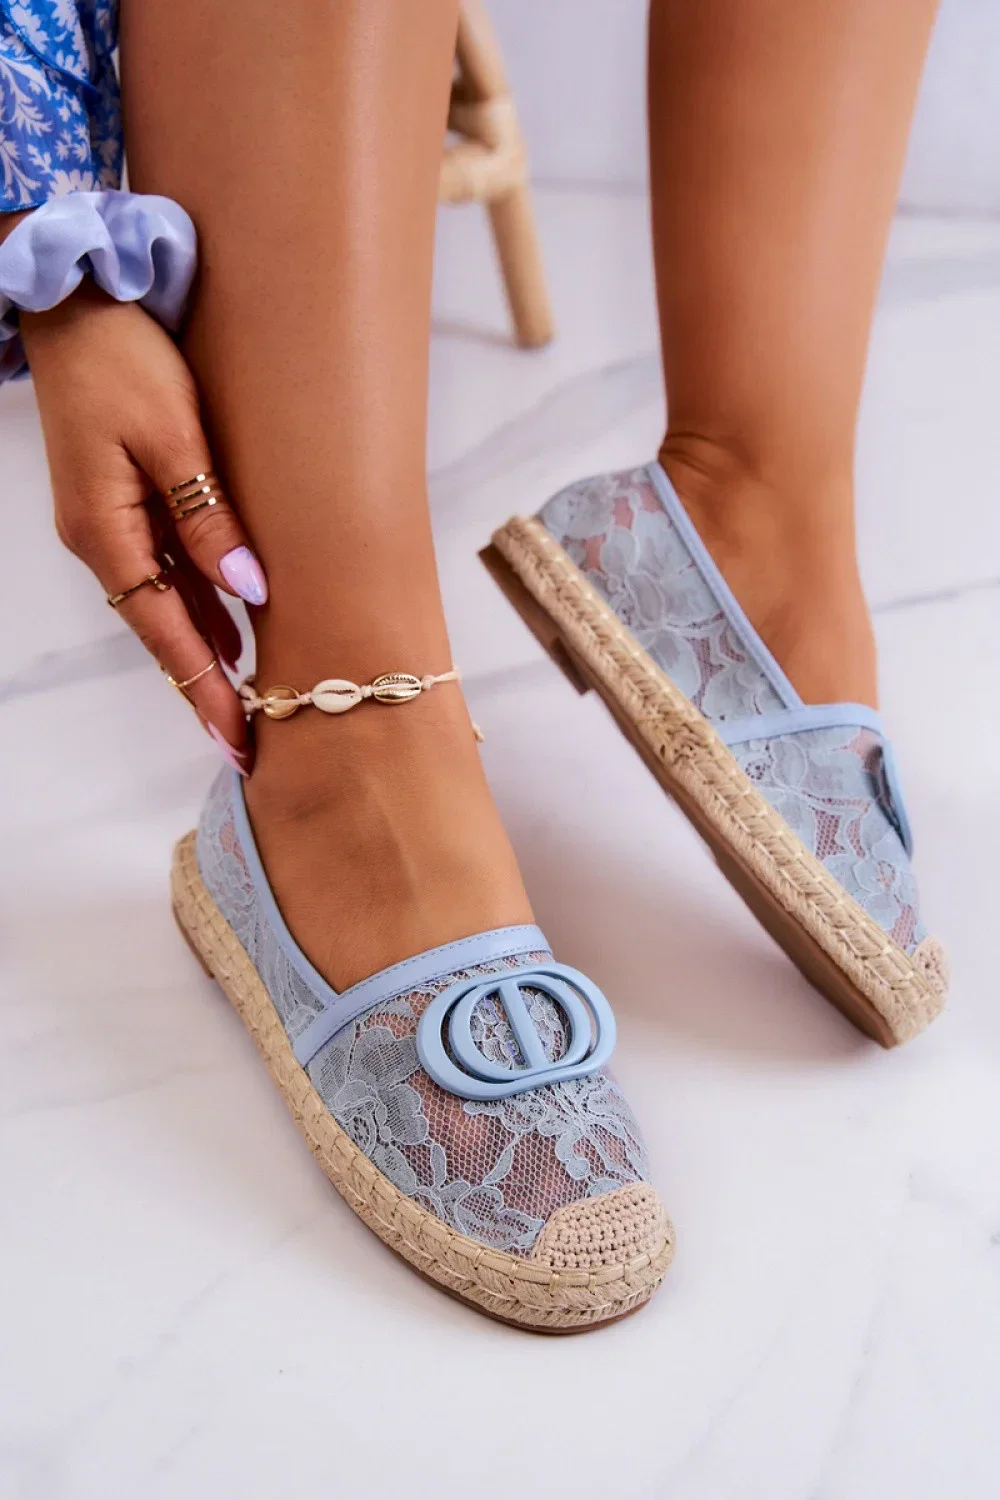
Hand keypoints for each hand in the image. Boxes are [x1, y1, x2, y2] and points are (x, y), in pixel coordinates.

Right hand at [20, 280, 265, 769]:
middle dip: (205, 686)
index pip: (164, 632)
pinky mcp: (121, 498)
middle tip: (251, 739)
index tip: (238, 738)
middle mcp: (102, 538)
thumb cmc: (123, 357)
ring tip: (250, 698)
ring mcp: (108, 521)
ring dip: (204, 649)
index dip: (203, 688)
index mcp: (107, 531)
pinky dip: (197, 604)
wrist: (76, 298)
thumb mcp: (173, 434)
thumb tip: (248, 587)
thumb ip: (208, 515)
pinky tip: (230, 625)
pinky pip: (163, 568)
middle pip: (162, 630)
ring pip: (164, 602)